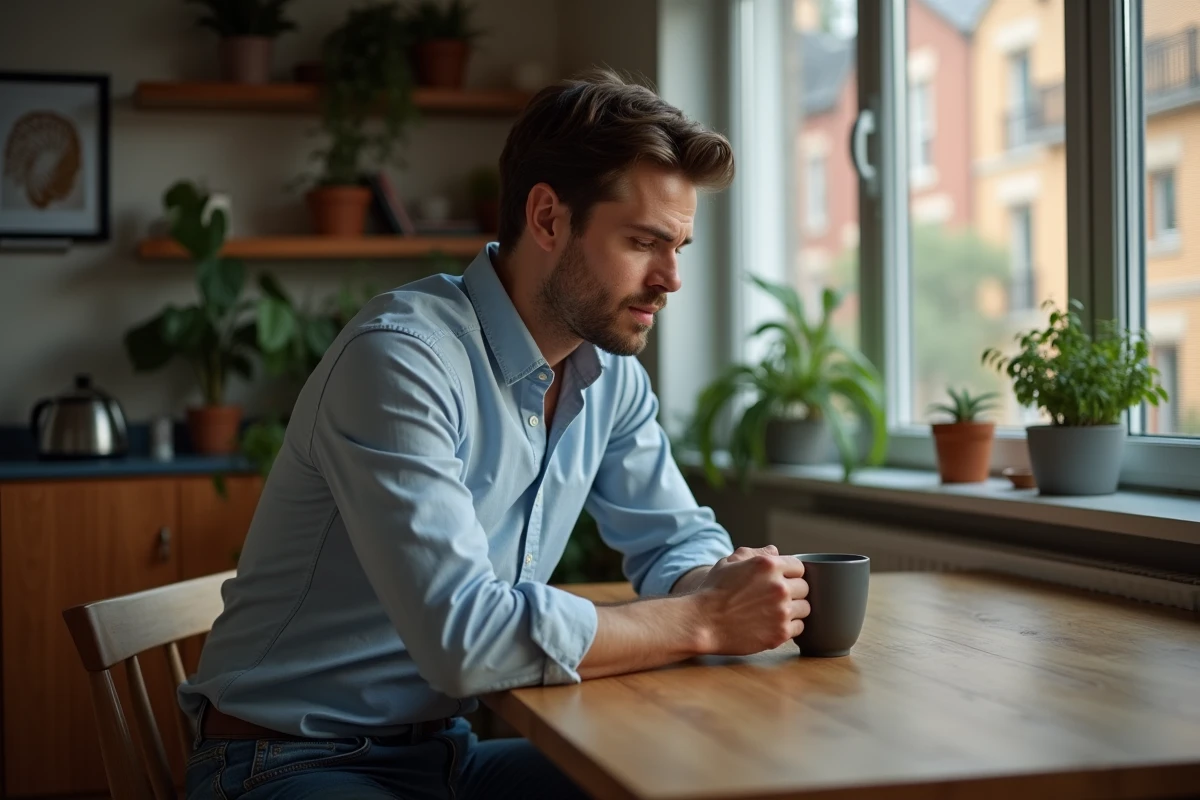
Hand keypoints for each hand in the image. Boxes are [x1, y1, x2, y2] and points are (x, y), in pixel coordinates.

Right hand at [690, 546, 808, 655]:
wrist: (702, 622)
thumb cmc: (713, 591)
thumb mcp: (729, 563)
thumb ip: (754, 553)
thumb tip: (775, 551)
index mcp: (768, 565)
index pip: (799, 567)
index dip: (789, 574)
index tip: (780, 581)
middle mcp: (779, 587)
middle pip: (805, 587)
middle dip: (792, 592)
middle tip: (774, 599)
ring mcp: (782, 611)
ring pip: (805, 608)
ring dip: (793, 610)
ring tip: (774, 612)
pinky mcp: (781, 633)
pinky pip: (799, 627)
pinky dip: (789, 627)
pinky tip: (773, 625)